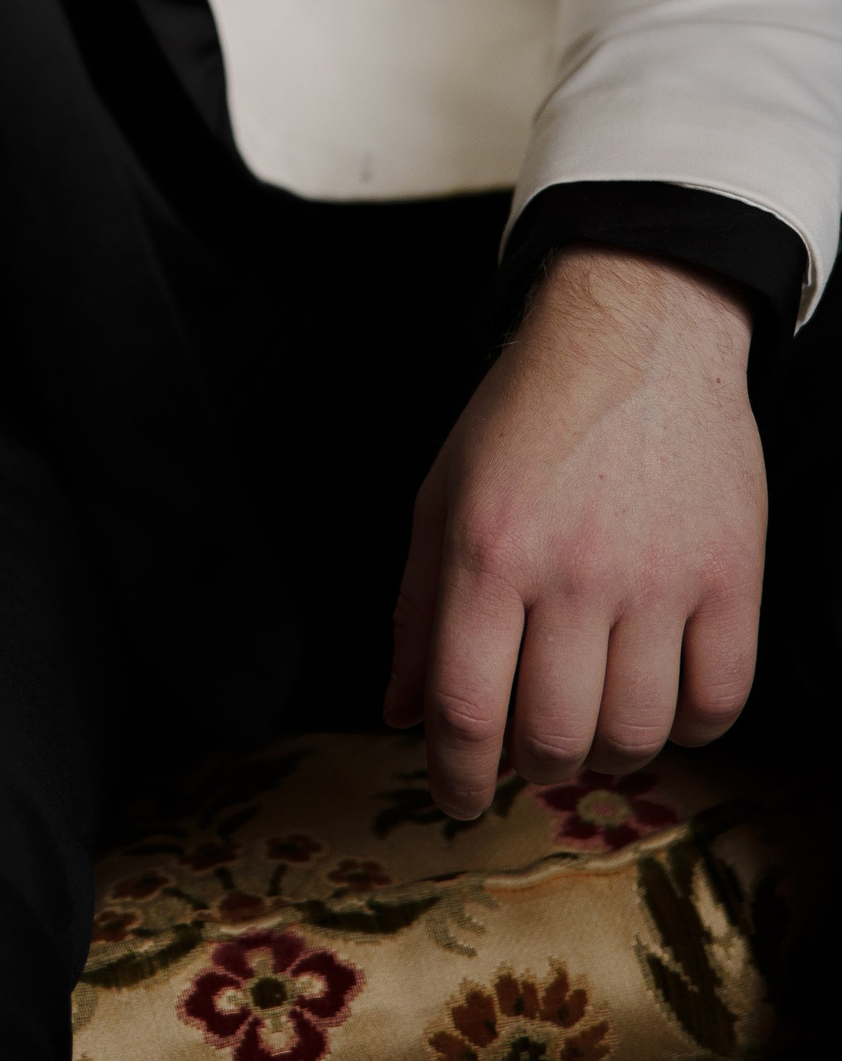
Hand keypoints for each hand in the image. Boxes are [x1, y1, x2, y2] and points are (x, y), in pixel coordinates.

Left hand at [385, 246, 764, 818]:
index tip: (457, 796)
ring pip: (634, 735)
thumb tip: (399, 710)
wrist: (637, 333)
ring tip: (594, 711)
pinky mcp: (730, 578)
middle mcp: (570, 572)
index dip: (455, 777)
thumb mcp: (443, 492)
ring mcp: (657, 578)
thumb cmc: (528, 413)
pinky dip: (689, 723)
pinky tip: (662, 691)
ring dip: (606, 750)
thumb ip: (416, 607)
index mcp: (486, 551)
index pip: (466, 709)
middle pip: (552, 739)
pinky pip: (718, 703)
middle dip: (530, 764)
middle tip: (530, 738)